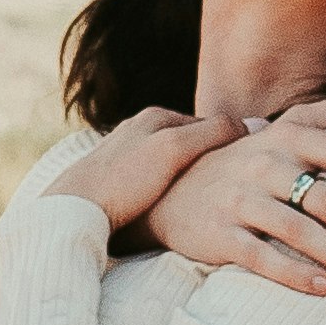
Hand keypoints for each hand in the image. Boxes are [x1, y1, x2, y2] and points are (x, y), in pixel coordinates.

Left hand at [50, 108, 231, 235]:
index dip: (229, 147)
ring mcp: (125, 151)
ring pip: (171, 162)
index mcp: (154, 115)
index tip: (245, 169)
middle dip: (208, 162)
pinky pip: (153, 178)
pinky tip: (168, 207)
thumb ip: (211, 133)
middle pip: (189, 143)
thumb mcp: (173, 150)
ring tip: (199, 200)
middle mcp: (138, 128)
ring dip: (187, 177)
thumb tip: (252, 124)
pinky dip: (166, 188)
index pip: (208, 125)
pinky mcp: (114, 176)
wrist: (73, 209)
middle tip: (226, 188)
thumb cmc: (124, 180)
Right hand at [153, 89, 325, 296]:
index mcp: (292, 135)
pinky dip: (294, 274)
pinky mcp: (218, 232)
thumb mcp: (292, 126)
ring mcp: (240, 197)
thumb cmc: (249, 161)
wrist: (170, 188)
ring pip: (301, 231)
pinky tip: (325, 291)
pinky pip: (260, 256)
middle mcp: (267, 162)